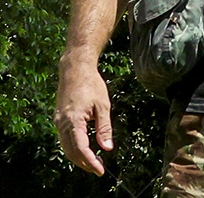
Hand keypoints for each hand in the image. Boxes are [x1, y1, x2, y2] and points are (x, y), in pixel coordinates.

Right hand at [55, 56, 112, 175]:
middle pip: (71, 152)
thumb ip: (104, 128)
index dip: (90, 162)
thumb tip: (107, 148)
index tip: (100, 171)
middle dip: (84, 163)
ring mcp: (58, 122)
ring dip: (79, 157)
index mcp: (73, 121)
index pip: (81, 149)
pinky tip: (85, 148)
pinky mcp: (59, 119)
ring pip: (66, 147)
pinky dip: (74, 147)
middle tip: (99, 169)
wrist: (75, 70)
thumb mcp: (103, 106)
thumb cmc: (91, 85)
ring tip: (94, 161)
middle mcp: (62, 124)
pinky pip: (65, 139)